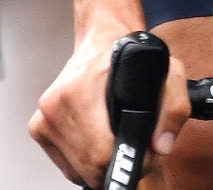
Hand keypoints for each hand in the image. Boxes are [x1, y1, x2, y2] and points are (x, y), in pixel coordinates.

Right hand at [30, 25, 188, 186]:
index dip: (129, 161)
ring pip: (78, 171)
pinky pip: (67, 166)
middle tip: (134, 147)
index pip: (101, 154)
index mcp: (80, 91)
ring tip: (117, 140)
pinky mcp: (39, 129)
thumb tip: (161, 146)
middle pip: (90, 168)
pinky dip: (85, 161)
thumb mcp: (167, 72)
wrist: (101, 40)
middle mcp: (55, 106)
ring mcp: (43, 119)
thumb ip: (173, 109)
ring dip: (101, 165)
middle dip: (117, 165)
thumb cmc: (129, 56)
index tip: (144, 153)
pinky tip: (99, 140)